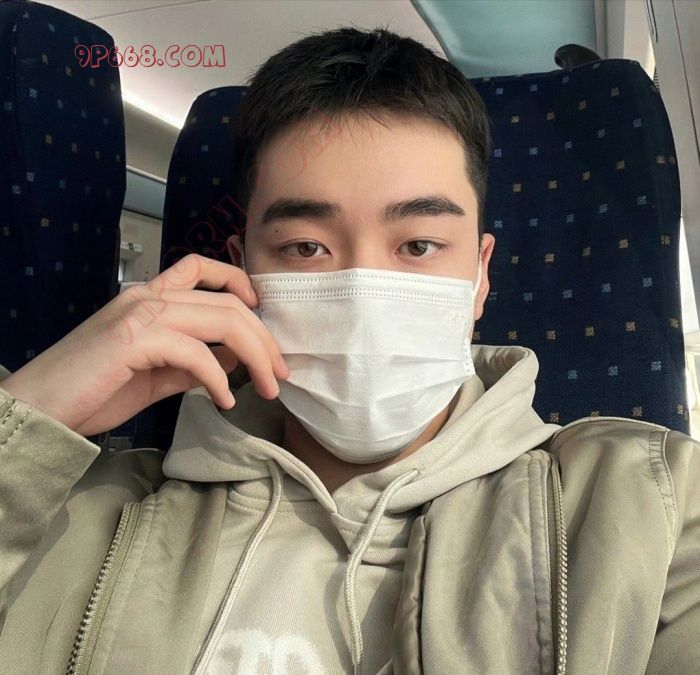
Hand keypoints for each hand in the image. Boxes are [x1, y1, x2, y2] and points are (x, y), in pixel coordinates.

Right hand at [0, 254, 289, 436]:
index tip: (262, 313)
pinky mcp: (134, 340)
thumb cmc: (93, 390)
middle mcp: (148, 296)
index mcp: (149, 297)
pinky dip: (219, 378)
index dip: (239, 281)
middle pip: (227, 302)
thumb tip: (231, 361)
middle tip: (280, 372)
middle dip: (263, 337)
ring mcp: (141, 314)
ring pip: (221, 321)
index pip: (200, 267)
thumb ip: (191, 363)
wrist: (40, 407)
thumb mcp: (155, 374)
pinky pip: (196, 352)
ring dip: (254, 356)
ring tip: (267, 387)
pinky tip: (224, 401)